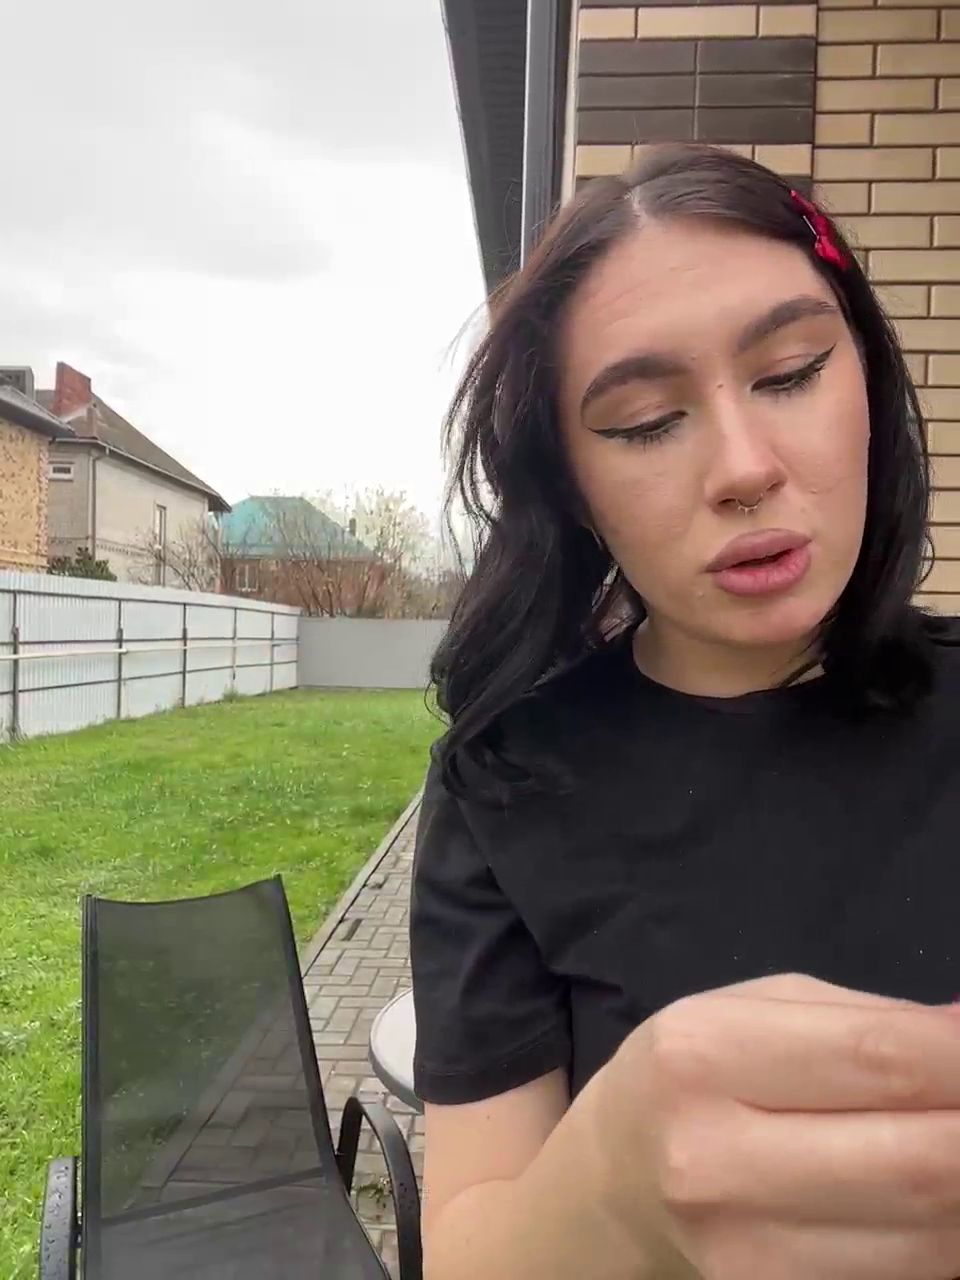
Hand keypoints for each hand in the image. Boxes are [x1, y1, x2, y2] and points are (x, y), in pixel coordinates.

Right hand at [596, 973, 959, 1279]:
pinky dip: (949, 1239)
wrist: (615, 1184)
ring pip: (934, 1240)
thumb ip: (872, 1022)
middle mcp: (717, 1162)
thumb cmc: (695, 1074)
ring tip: (958, 1141)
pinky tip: (942, 1199)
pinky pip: (909, 1276)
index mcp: (703, 1056)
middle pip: (923, 1164)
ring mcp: (748, 1255)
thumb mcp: (758, 1012)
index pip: (882, 1059)